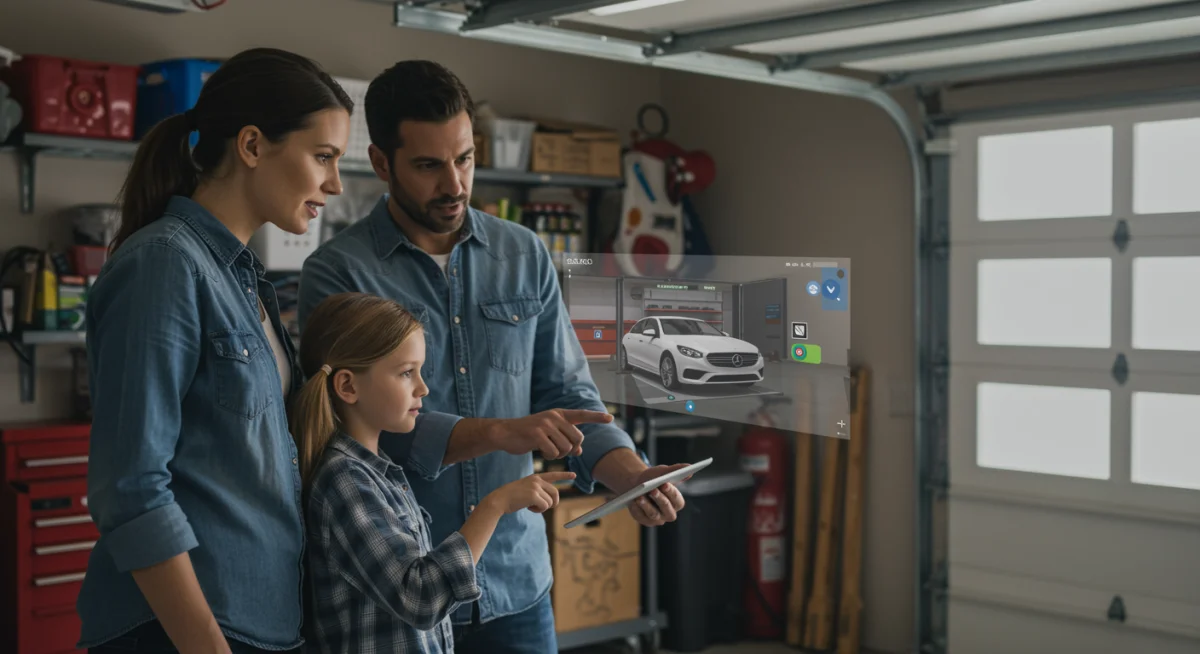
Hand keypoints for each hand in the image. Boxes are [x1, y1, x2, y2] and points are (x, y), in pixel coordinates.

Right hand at [484, 471, 576, 514]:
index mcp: (536, 477)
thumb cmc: (512, 497)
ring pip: (550, 502)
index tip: (574, 475)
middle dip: (552, 503)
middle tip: (540, 507)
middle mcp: (537, 480)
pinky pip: (545, 506)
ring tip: (530, 506)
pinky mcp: (534, 495)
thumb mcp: (526, 489)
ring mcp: (536, 487)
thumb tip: (551, 501)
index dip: (564, 475)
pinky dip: (538, 510)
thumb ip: (538, 491)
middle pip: (556, 493)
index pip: (553, 475)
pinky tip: (528, 508)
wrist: (499, 499)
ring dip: (542, 508)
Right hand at [490, 409, 613, 458]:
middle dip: (571, 449)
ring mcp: (546, 424)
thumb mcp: (549, 435)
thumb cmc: (528, 435)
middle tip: (558, 451)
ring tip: (547, 451)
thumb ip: (565, 440)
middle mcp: (554, 416)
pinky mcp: (537, 433)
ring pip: (566, 447)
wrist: (505, 433)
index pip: (582, 415)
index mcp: (559, 414)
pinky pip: (553, 452)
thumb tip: (580, 451)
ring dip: (559, 454)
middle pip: (577, 439)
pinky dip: (549, 456)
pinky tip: (541, 452)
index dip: (596, 417)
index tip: (610, 418)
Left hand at [624, 464, 689, 526]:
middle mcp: (669, 513)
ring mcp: (657, 519)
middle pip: (667, 509)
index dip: (672, 493)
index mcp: (677, 502)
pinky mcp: (645, 521)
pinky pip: (641, 517)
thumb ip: (676, 470)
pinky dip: (637, 509)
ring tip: (640, 496)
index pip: (678, 501)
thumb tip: (689, 467)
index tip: (665, 484)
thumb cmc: (653, 479)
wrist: (636, 485)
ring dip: (646, 505)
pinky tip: (633, 502)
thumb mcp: (662, 472)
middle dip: (660, 499)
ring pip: (653, 514)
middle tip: (652, 490)